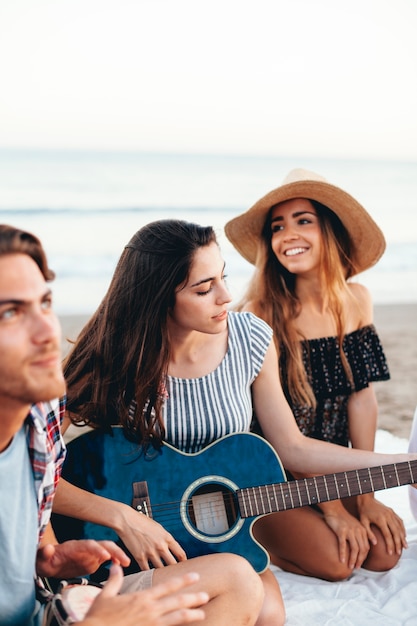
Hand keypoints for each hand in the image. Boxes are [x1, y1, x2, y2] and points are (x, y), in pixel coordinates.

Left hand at [36, 540, 130, 578]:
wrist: (48, 562)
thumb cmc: (45, 560)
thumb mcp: (42, 558)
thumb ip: (45, 553)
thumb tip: (48, 549)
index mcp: (74, 546)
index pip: (89, 545)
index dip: (98, 549)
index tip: (106, 556)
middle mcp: (85, 548)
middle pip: (103, 545)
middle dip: (115, 551)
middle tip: (125, 560)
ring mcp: (90, 554)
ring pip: (108, 550)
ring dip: (118, 555)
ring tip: (126, 563)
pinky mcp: (92, 561)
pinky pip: (106, 559)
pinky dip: (114, 561)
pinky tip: (120, 566)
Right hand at [80, 564, 207, 625]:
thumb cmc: (98, 617)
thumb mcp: (105, 595)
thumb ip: (114, 580)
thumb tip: (116, 565)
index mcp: (142, 598)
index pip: (167, 586)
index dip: (183, 580)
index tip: (195, 576)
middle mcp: (149, 611)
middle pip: (176, 603)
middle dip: (193, 598)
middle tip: (206, 595)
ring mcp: (150, 625)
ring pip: (176, 619)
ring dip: (191, 615)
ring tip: (203, 613)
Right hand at [115, 504, 186, 569]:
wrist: (127, 520)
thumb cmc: (141, 521)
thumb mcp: (158, 527)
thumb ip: (165, 538)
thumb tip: (171, 547)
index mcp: (167, 537)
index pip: (181, 554)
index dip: (183, 562)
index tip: (182, 566)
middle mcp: (160, 546)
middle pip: (172, 564)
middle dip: (174, 570)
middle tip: (174, 574)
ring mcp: (150, 552)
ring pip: (160, 569)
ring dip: (161, 573)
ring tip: (162, 576)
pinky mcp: (140, 557)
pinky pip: (147, 570)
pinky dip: (148, 573)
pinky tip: (149, 574)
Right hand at [323, 504, 369, 569]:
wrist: (334, 508)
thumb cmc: (343, 518)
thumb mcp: (355, 525)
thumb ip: (361, 534)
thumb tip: (366, 547)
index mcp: (362, 530)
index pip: (366, 547)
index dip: (364, 557)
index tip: (359, 563)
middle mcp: (358, 531)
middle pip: (362, 549)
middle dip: (360, 560)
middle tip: (356, 568)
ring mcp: (350, 531)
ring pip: (354, 549)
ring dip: (353, 559)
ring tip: (350, 566)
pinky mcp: (341, 531)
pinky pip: (343, 545)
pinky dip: (343, 554)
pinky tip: (342, 560)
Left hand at [356, 494, 406, 555]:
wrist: (366, 499)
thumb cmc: (363, 512)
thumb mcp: (362, 522)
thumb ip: (368, 533)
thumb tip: (375, 544)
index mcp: (380, 519)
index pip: (387, 535)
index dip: (390, 545)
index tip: (390, 553)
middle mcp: (388, 516)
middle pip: (396, 532)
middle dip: (398, 543)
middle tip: (398, 553)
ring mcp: (391, 513)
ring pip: (399, 527)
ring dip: (402, 538)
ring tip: (404, 547)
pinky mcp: (392, 511)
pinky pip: (400, 521)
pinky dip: (403, 529)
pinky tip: (403, 536)